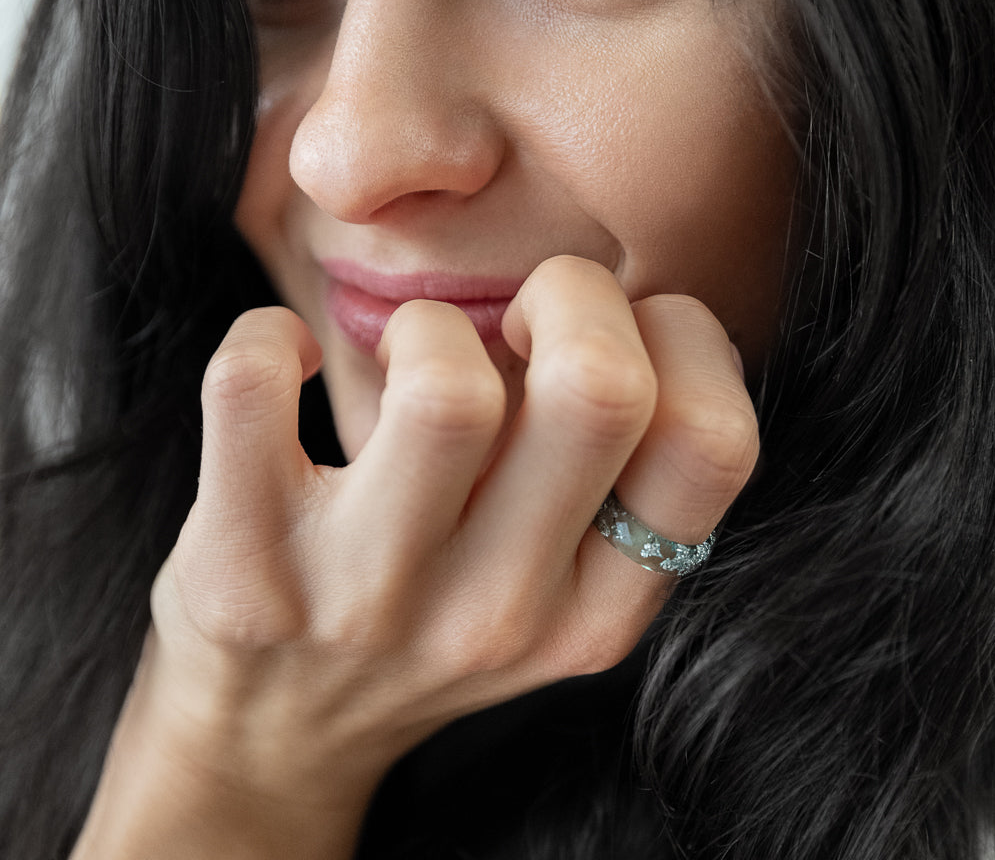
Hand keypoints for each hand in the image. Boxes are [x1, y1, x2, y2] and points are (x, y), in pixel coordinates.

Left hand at [97, 256, 758, 849]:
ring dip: (431, 327)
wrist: (274, 740)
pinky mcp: (245, 566)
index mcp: (593, 612)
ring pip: (446, 391)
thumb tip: (618, 310)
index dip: (686, 342)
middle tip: (523, 318)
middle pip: (599, 388)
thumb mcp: (551, 590)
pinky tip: (286, 361)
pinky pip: (251, 385)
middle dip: (572, 294)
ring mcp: (368, 595)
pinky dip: (266, 338)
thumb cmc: (429, 620)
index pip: (709, 443)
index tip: (619, 337)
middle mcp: (496, 613)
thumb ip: (604, 476)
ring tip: (410, 357)